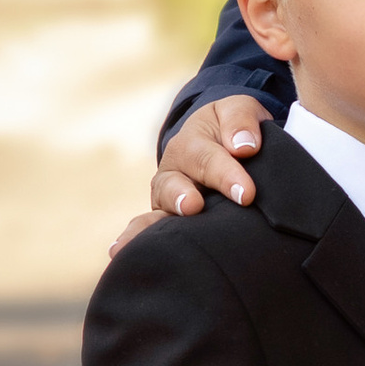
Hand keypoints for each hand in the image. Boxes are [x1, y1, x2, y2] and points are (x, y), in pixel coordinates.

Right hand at [107, 93, 274, 258]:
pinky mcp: (168, 223)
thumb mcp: (238, 111)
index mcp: (191, 144)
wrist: (224, 146)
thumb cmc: (232, 130)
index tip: (247, 193)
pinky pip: (151, 233)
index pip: (207, 159)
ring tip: (144, 239)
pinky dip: (136, 241)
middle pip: (173, 185)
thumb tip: (244, 147)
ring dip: (150, 225)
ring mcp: (167, 200)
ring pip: (155, 212)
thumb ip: (241, 120)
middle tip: (192, 206)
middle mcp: (173, 173)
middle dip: (181, 196)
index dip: (226, 175)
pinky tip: (118, 254)